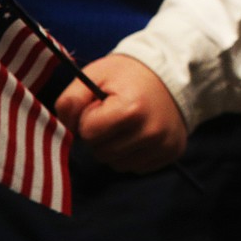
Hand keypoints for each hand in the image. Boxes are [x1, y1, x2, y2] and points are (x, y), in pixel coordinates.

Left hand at [55, 55, 187, 173]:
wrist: (170, 73)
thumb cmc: (127, 75)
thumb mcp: (94, 75)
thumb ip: (70, 100)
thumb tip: (68, 130)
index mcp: (131, 109)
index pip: (89, 133)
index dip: (89, 119)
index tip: (102, 106)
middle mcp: (151, 131)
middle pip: (102, 152)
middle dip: (101, 136)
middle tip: (114, 115)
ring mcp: (164, 144)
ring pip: (118, 164)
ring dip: (116, 148)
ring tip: (127, 125)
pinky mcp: (173, 152)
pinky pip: (138, 167)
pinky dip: (133, 154)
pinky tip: (140, 134)